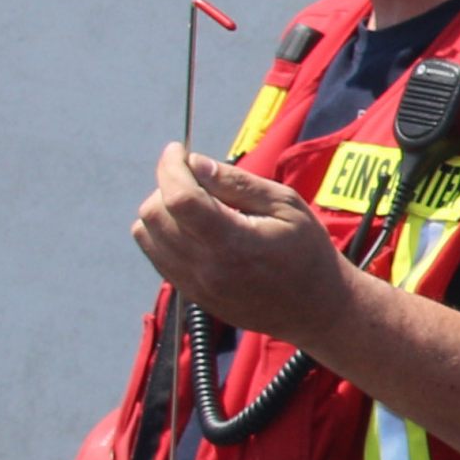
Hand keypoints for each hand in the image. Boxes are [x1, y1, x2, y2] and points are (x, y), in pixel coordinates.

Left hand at [130, 144, 356, 348]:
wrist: (314, 308)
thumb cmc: (307, 252)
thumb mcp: (286, 205)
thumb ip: (238, 183)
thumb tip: (195, 163)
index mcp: (234, 243)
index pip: (179, 199)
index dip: (170, 167)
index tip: (178, 150)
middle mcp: (206, 267)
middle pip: (153, 214)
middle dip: (166, 185)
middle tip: (195, 178)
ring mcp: (194, 284)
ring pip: (145, 234)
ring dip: (162, 209)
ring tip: (195, 204)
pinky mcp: (190, 293)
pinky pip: (155, 254)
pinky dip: (164, 231)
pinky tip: (194, 227)